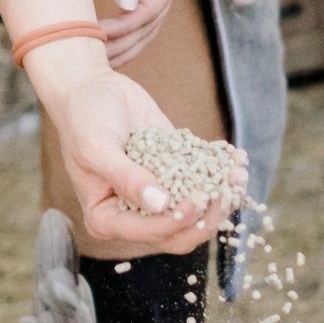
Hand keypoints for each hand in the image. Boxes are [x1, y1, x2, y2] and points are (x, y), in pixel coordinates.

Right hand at [19, 37, 231, 256]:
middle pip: (181, 232)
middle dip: (209, 215)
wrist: (93, 89)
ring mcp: (159, 196)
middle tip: (228, 190)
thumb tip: (160, 204)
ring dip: (223, 196)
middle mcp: (136, 215)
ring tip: (238, 172)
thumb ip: (126, 178)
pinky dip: (222, 173)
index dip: (178, 220)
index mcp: (108, 219)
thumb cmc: (84, 119)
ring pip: (199, 212)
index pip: (151, 232)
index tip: (198, 197)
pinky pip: (203, 181)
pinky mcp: (176, 175)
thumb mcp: (97, 148)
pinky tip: (238, 158)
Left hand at [95, 0, 195, 63]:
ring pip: (147, 24)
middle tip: (92, 62)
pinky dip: (126, 30)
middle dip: (123, 45)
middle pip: (150, 24)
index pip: (147, 10)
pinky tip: (109, 43)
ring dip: (126, 44)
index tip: (93, 37)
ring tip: (99, 62)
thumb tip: (124, 5)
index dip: (121, 28)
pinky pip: (141, 12)